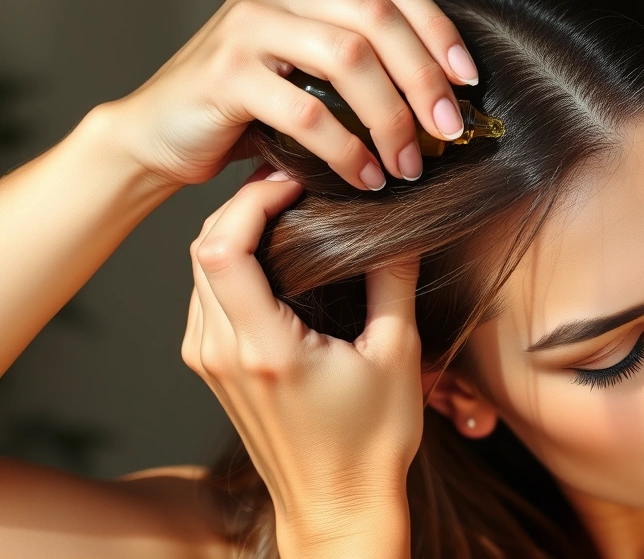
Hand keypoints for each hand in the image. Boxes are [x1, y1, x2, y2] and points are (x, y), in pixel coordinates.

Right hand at [107, 0, 477, 190]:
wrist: (160, 135)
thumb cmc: (250, 112)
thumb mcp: (310, 79)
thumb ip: (363, 69)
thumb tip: (446, 99)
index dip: (438, 31)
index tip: (468, 82)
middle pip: (377, 19)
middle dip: (424, 79)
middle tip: (449, 132)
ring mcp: (248, 27)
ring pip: (348, 58)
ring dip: (391, 118)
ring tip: (409, 165)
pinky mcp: (226, 74)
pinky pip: (308, 112)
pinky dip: (347, 151)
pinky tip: (366, 180)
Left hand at [180, 165, 423, 533]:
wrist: (335, 508)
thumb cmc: (370, 445)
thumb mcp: (397, 358)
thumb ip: (393, 283)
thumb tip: (399, 227)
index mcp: (265, 349)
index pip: (224, 249)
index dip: (250, 201)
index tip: (293, 182)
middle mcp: (223, 353)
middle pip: (202, 248)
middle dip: (241, 204)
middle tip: (290, 184)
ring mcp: (210, 363)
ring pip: (198, 269)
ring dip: (233, 230)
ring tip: (283, 210)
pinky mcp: (212, 370)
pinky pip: (204, 297)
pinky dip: (229, 262)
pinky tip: (270, 255)